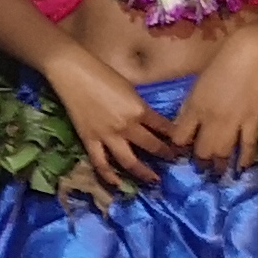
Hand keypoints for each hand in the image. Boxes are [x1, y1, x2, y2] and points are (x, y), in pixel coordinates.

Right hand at [52, 55, 171, 202]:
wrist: (73, 73)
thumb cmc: (103, 74)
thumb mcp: (130, 88)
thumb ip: (139, 107)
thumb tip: (148, 120)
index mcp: (139, 109)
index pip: (165, 128)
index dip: (176, 137)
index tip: (183, 145)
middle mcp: (127, 126)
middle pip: (152, 146)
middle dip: (166, 155)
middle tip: (173, 162)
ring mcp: (108, 135)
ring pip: (129, 161)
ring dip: (144, 173)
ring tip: (153, 179)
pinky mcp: (90, 140)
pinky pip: (101, 163)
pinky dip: (109, 176)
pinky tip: (118, 184)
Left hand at [165, 26, 257, 171]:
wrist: (248, 53)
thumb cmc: (218, 63)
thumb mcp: (195, 86)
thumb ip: (189, 108)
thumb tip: (182, 126)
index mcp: (193, 108)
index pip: (179, 139)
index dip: (179, 150)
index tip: (180, 156)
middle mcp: (210, 119)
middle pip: (202, 151)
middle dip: (201, 163)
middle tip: (202, 169)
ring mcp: (232, 122)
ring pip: (223, 153)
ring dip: (220, 167)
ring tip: (219, 175)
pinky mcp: (252, 121)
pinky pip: (247, 146)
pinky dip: (244, 160)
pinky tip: (241, 169)